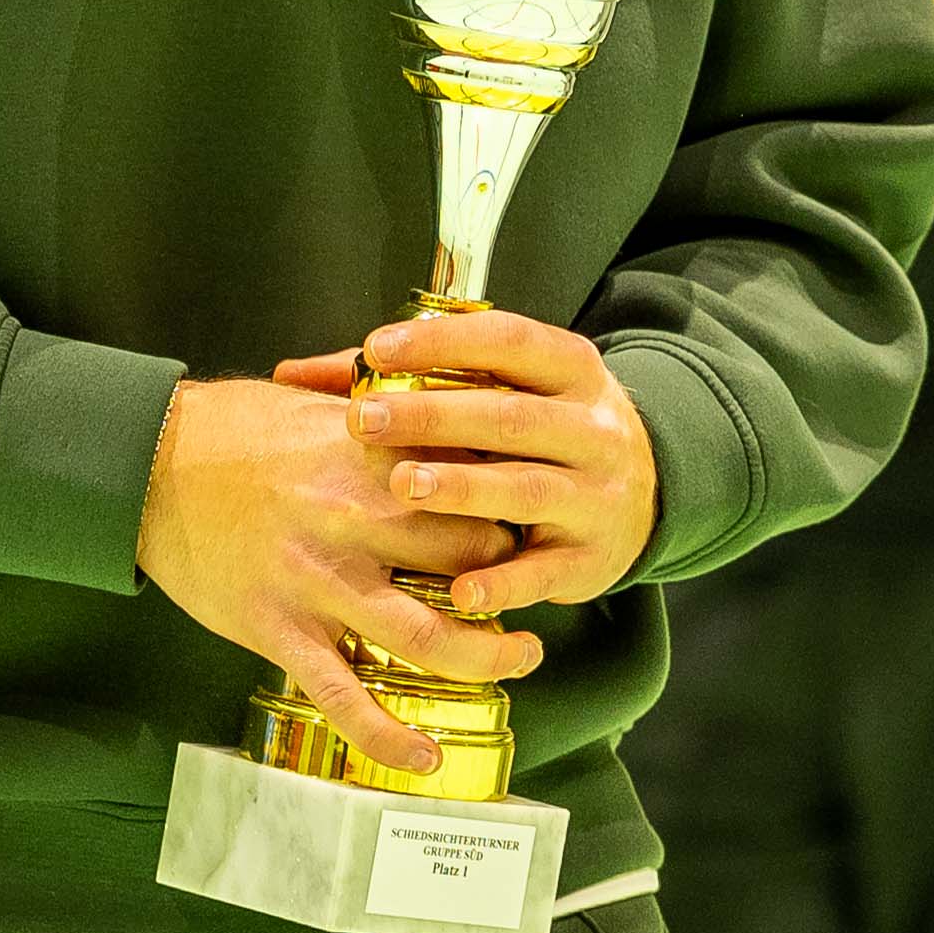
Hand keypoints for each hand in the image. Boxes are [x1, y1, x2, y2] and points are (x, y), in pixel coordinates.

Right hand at [135, 371, 532, 780]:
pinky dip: (388, 738)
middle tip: (530, 591)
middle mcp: (357, 522)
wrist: (148, 463)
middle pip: (472, 561)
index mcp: (373, 456)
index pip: (478, 485)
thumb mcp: (323, 403)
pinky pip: (344, 698)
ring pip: (428, 640)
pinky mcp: (279, 631)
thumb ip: (391, 415)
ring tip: (518, 660)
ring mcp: (318, 583)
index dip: (515, 507)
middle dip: (513, 582)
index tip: (529, 518)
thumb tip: (455, 410)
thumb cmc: (236, 428)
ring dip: (487, 658)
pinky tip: (425, 759)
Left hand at [283, 308, 659, 616]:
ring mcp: (597, 495)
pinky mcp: (592, 559)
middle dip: (435, 417)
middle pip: (512, 416)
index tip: (377, 351)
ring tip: (403, 488)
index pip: (508, 341)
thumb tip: (291, 374)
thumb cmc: (535, 433)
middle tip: (364, 421)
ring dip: (464, 488)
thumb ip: (402, 380)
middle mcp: (591, 428)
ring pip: (528, 487)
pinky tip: (459, 591)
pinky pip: (546, 573)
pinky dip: (503, 583)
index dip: (444, 343)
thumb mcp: (499, 390)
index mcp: (567, 369)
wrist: (642, 494)